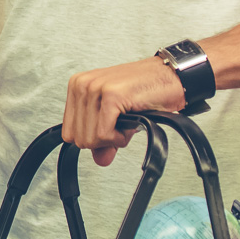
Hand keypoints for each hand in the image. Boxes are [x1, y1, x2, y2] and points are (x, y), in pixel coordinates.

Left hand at [63, 56, 186, 166]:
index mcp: (77, 86)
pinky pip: (104, 135)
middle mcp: (81, 84)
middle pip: (79, 138)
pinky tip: (131, 122)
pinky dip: (120, 137)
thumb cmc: (145, 92)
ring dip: (115, 138)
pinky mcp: (110, 95)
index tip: (111, 127)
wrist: (171, 78)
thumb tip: (99, 160)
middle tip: (122, 124)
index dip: (93, 138)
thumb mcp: (117, 119)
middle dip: (103, 141)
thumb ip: (103, 140)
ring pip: (90, 138)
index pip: (69, 132)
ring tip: (128, 119)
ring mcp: (94, 88)